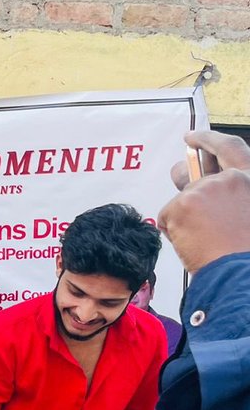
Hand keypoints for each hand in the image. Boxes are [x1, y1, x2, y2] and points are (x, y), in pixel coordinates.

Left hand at [161, 131, 249, 273]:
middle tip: (177, 175)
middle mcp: (229, 179)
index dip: (208, 139)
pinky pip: (167, 218)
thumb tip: (206, 192)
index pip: (229, 148)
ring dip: (182, 216)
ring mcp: (204, 189)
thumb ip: (230, 196)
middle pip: (194, 169)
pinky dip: (173, 232)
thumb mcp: (246, 213)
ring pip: (180, 200)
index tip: (192, 137)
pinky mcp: (182, 204)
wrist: (240, 272)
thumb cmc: (244, 251)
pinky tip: (191, 244)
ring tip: (198, 238)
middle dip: (182, 172)